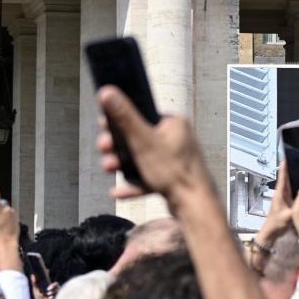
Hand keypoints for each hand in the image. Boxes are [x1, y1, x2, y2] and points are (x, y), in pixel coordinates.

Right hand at [0, 181, 19, 243]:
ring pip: (5, 208)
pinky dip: (6, 215)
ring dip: (2, 212)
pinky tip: (5, 223)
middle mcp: (6, 209)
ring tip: (0, 222)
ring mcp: (12, 212)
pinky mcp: (16, 215)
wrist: (8, 240)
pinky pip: (10, 212)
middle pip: (0, 202)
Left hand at [31, 277, 58, 298]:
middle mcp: (52, 289)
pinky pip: (59, 293)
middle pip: (56, 284)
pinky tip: (50, 298)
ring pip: (58, 289)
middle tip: (48, 289)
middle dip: (53, 286)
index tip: (47, 271)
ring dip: (53, 291)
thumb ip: (35, 283)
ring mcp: (56, 293)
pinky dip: (54, 295)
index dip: (48, 275)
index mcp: (47, 287)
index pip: (49, 280)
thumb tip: (32, 275)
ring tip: (48, 295)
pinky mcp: (58, 297)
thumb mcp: (36, 291)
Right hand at [96, 86, 213, 207]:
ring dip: (123, 164)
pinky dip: (135, 183)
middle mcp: (179, 138)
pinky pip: (151, 177)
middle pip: (141, 138)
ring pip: (144, 158)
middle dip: (118, 146)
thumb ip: (125, 118)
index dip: (121, 120)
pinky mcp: (175, 177)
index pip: (143, 115)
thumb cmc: (174, 172)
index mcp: (174, 124)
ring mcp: (177, 159)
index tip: (104, 125)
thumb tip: (108, 92)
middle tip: (103, 149)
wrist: (194, 205)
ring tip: (107, 168)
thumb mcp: (143, 142)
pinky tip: (118, 191)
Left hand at [259, 161, 292, 240]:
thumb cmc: (277, 224)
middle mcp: (281, 196)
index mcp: (280, 196)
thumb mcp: (287, 217)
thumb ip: (295, 209)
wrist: (271, 232)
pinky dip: (296, 187)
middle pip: (285, 181)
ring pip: (289, 186)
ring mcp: (283, 200)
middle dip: (289, 171)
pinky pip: (291, 193)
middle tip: (294, 161)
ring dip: (293, 178)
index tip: (284, 160)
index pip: (282, 180)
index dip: (283, 170)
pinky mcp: (286, 204)